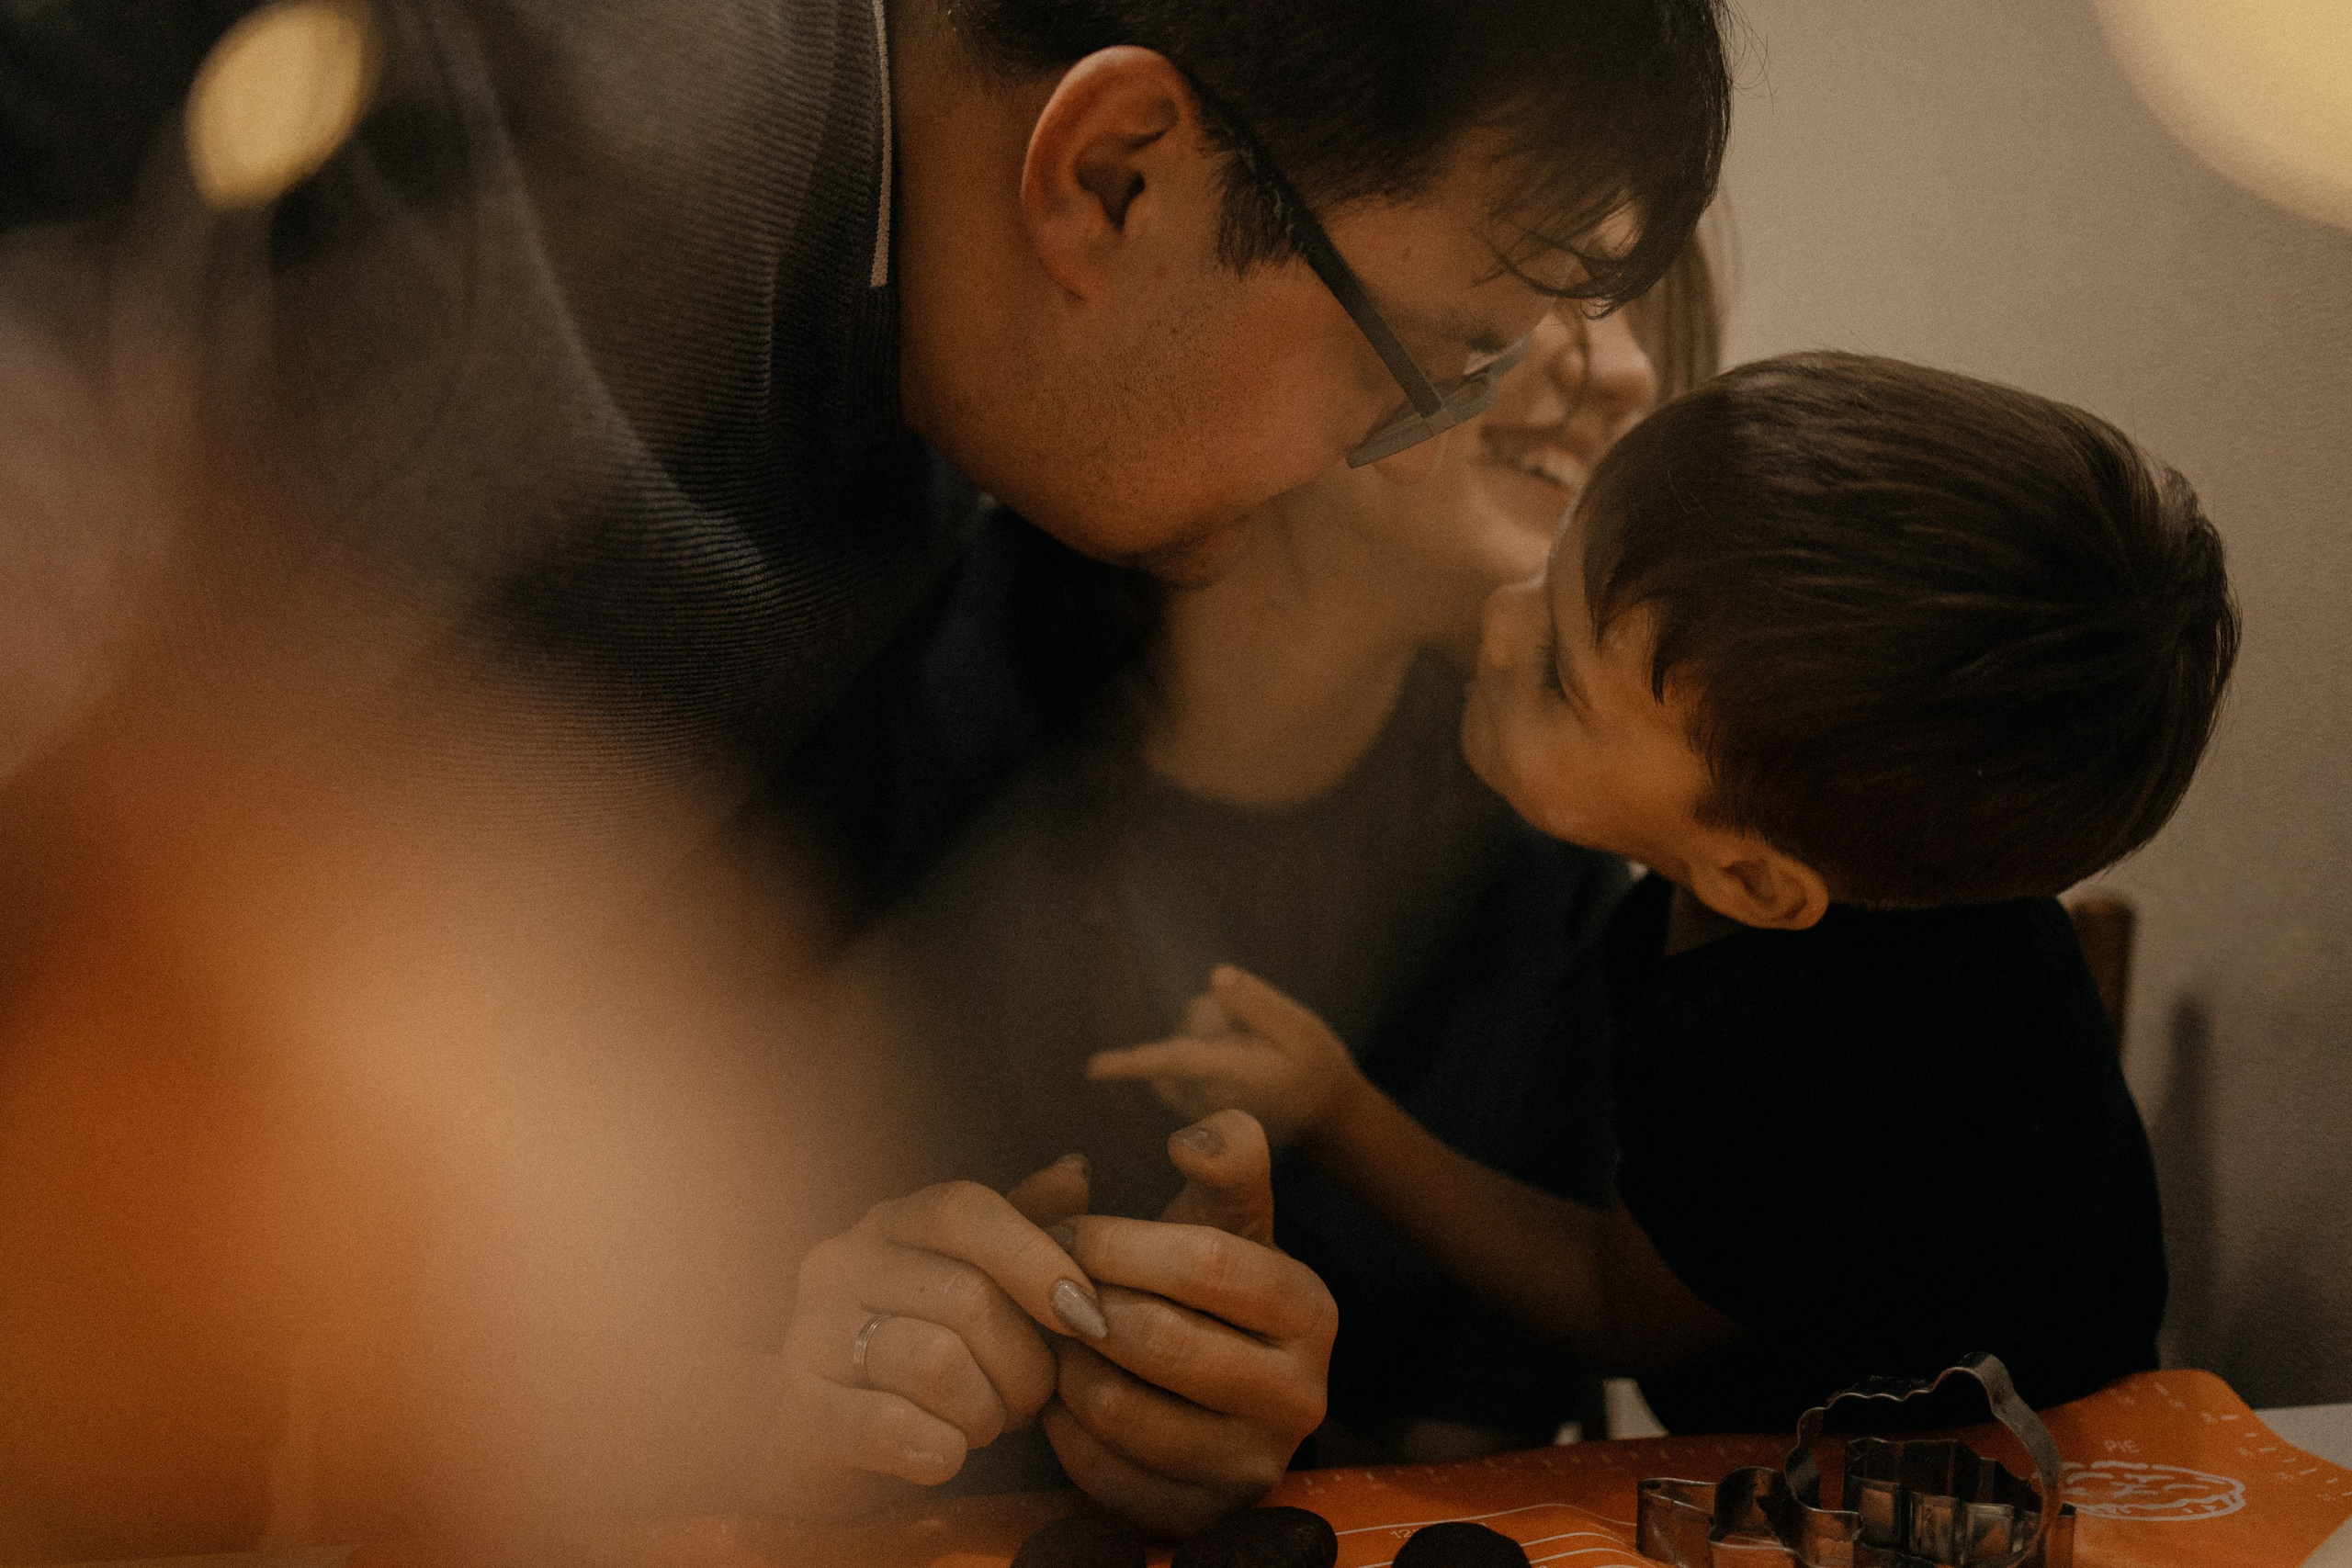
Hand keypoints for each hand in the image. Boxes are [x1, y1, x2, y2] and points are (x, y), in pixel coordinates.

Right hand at [748, 1154, 1105, 1520]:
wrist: (826, 1444)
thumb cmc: (921, 1353)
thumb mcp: (976, 1286)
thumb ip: (1024, 1230)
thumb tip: (1075, 1172)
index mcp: (892, 1222)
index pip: (965, 1210)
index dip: (1035, 1260)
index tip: (1088, 1316)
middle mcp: (842, 1263)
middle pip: (967, 1296)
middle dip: (1025, 1364)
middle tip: (1031, 1401)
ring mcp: (810, 1334)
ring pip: (938, 1363)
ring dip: (985, 1411)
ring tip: (984, 1424)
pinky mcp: (798, 1412)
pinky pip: (888, 1425)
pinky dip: (939, 1448)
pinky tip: (946, 1455)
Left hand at [1042, 1110, 1336, 1536]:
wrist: (1215, 1387)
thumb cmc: (1206, 1285)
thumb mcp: (1226, 1215)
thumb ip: (1227, 1158)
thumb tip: (1194, 1139)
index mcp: (1310, 1309)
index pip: (1204, 1263)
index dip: (1117, 1241)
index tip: (1063, 1229)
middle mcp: (1301, 1395)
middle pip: (1160, 1341)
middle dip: (1085, 1305)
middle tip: (1046, 1287)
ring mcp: (1254, 1465)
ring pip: (1122, 1410)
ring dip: (1069, 1368)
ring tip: (1058, 1339)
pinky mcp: (1203, 1515)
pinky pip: (1102, 1473)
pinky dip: (1065, 1429)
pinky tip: (1066, 1394)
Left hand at [1085, 965, 1360, 1145]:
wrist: (1326, 1115)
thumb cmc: (1316, 1068)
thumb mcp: (1301, 1028)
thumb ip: (1258, 1003)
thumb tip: (1214, 977)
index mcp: (1234, 1076)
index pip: (1177, 1063)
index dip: (1133, 1062)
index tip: (1092, 1069)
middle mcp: (1207, 1095)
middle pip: (1185, 1033)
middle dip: (1212, 1019)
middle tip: (1259, 1037)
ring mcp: (1199, 1104)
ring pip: (1180, 1045)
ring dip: (1205, 1037)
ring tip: (1251, 1051)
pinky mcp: (1195, 1104)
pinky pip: (1178, 1062)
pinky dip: (1196, 1052)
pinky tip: (1233, 1057)